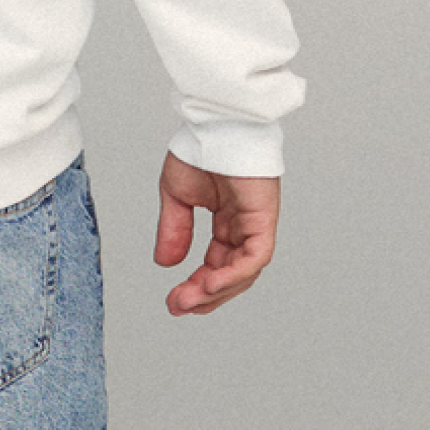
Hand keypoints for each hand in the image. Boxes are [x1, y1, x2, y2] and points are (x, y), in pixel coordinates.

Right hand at [153, 152, 279, 314]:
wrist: (215, 122)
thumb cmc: (202, 147)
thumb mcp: (177, 197)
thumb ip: (174, 230)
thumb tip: (165, 263)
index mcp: (228, 220)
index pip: (216, 263)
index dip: (197, 285)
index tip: (175, 300)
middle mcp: (244, 225)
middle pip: (231, 273)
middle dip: (205, 295)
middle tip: (179, 307)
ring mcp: (257, 222)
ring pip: (244, 271)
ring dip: (217, 290)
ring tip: (189, 300)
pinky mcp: (264, 217)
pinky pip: (255, 257)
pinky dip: (234, 275)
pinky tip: (210, 285)